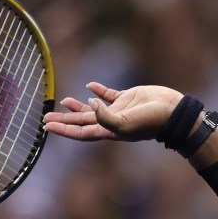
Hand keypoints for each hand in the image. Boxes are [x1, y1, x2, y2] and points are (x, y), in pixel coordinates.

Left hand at [44, 82, 182, 142]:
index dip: (62, 129)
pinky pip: (109, 95)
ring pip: (93, 108)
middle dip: (64, 119)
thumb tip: (89, 103)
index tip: (47, 126)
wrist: (171, 113)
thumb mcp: (124, 123)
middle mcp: (110, 122)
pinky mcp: (128, 98)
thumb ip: (104, 116)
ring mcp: (118, 110)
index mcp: (107, 131)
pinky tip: (89, 87)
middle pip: (81, 121)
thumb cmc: (149, 122)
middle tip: (46, 116)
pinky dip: (98, 91)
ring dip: (78, 106)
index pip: (79, 132)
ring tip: (63, 100)